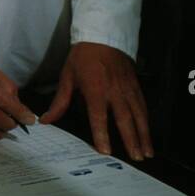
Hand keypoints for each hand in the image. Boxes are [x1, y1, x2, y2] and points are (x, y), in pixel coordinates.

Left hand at [41, 42, 152, 159]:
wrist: (102, 38)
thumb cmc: (82, 58)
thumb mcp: (67, 77)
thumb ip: (60, 102)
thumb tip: (46, 120)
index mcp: (95, 89)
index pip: (98, 116)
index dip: (102, 134)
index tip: (106, 150)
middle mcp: (114, 91)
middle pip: (124, 119)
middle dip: (131, 140)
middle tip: (136, 158)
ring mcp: (128, 89)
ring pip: (139, 115)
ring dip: (144, 135)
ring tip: (146, 152)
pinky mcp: (136, 86)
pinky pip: (143, 106)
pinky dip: (147, 121)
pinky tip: (148, 133)